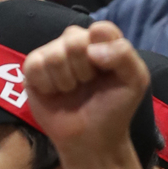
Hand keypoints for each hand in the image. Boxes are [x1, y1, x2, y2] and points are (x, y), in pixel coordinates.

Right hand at [22, 20, 150, 162]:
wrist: (91, 139)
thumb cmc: (114, 108)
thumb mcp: (135, 81)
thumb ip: (124, 54)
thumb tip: (90, 51)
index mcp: (102, 41)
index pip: (101, 29)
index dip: (104, 51)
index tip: (107, 71)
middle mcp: (76, 43)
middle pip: (74, 39)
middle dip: (84, 69)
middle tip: (88, 84)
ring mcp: (52, 54)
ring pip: (54, 54)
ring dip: (66, 80)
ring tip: (72, 90)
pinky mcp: (32, 70)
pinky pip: (34, 65)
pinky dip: (47, 84)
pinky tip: (55, 93)